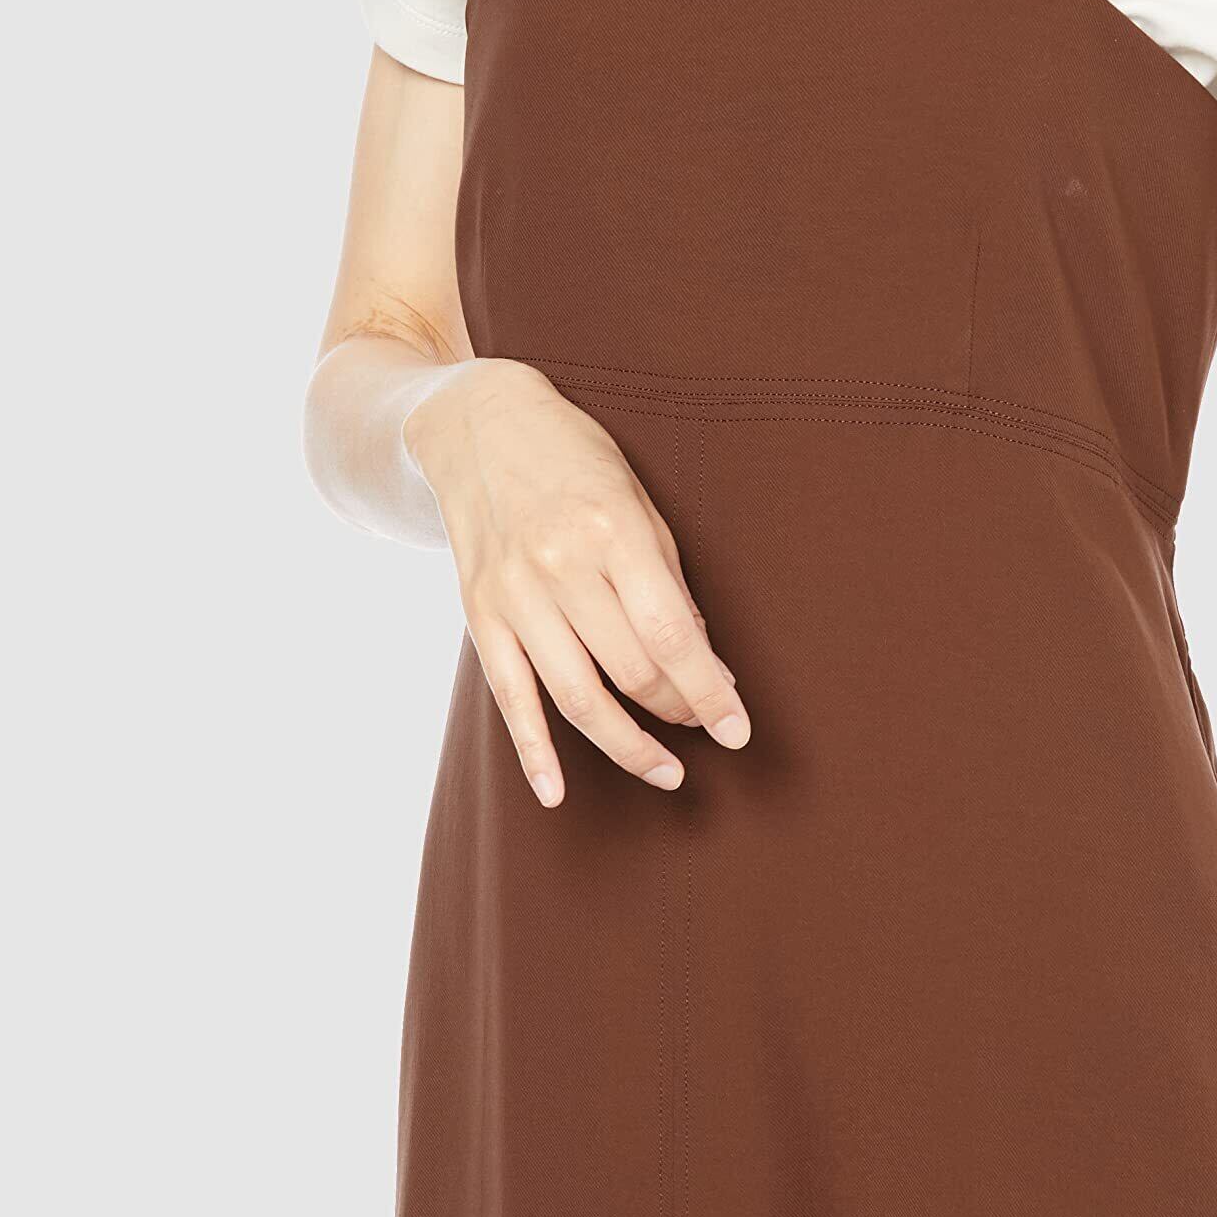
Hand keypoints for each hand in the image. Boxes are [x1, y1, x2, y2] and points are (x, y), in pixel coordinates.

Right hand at [404, 358, 749, 804]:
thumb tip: (702, 661)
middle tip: (706, 724)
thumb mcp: (638, 500)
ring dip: (626, 745)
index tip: (738, 728)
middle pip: (630, 669)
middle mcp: (560, 566)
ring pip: (576, 696)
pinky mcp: (479, 613)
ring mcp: (514, 594)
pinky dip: (533, 751)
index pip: (670, 634)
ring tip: (665, 771)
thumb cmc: (576, 459)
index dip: (708, 690)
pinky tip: (556, 793)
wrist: (477, 423)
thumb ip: (667, 581)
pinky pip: (509, 696)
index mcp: (613, 530)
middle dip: (678, 709)